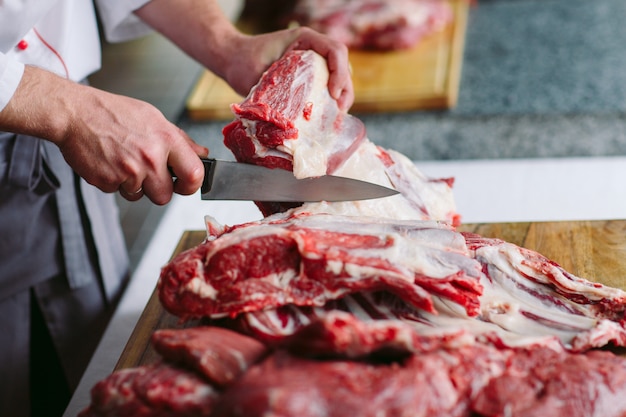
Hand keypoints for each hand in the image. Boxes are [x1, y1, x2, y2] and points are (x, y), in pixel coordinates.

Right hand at [59, 87, 207, 204]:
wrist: (74, 113)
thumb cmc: (113, 113)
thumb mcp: (153, 118)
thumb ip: (181, 140)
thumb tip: (201, 153)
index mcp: (165, 140)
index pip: (194, 175)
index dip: (192, 184)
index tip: (186, 184)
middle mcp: (149, 157)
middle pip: (165, 196)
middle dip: (158, 189)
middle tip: (148, 173)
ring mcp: (128, 171)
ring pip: (140, 196)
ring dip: (135, 186)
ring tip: (125, 162)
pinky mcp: (107, 181)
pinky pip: (118, 192)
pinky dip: (115, 182)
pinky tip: (110, 162)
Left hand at [223, 27, 353, 110]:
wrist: (232, 59)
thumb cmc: (242, 61)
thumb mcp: (256, 74)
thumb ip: (273, 91)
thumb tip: (288, 119)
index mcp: (303, 40)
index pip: (334, 50)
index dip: (340, 72)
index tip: (333, 94)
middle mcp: (311, 49)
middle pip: (342, 65)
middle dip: (345, 89)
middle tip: (340, 110)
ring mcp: (311, 63)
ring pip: (338, 76)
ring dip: (342, 95)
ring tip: (338, 114)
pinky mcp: (308, 76)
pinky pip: (327, 85)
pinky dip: (331, 100)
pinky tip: (329, 114)